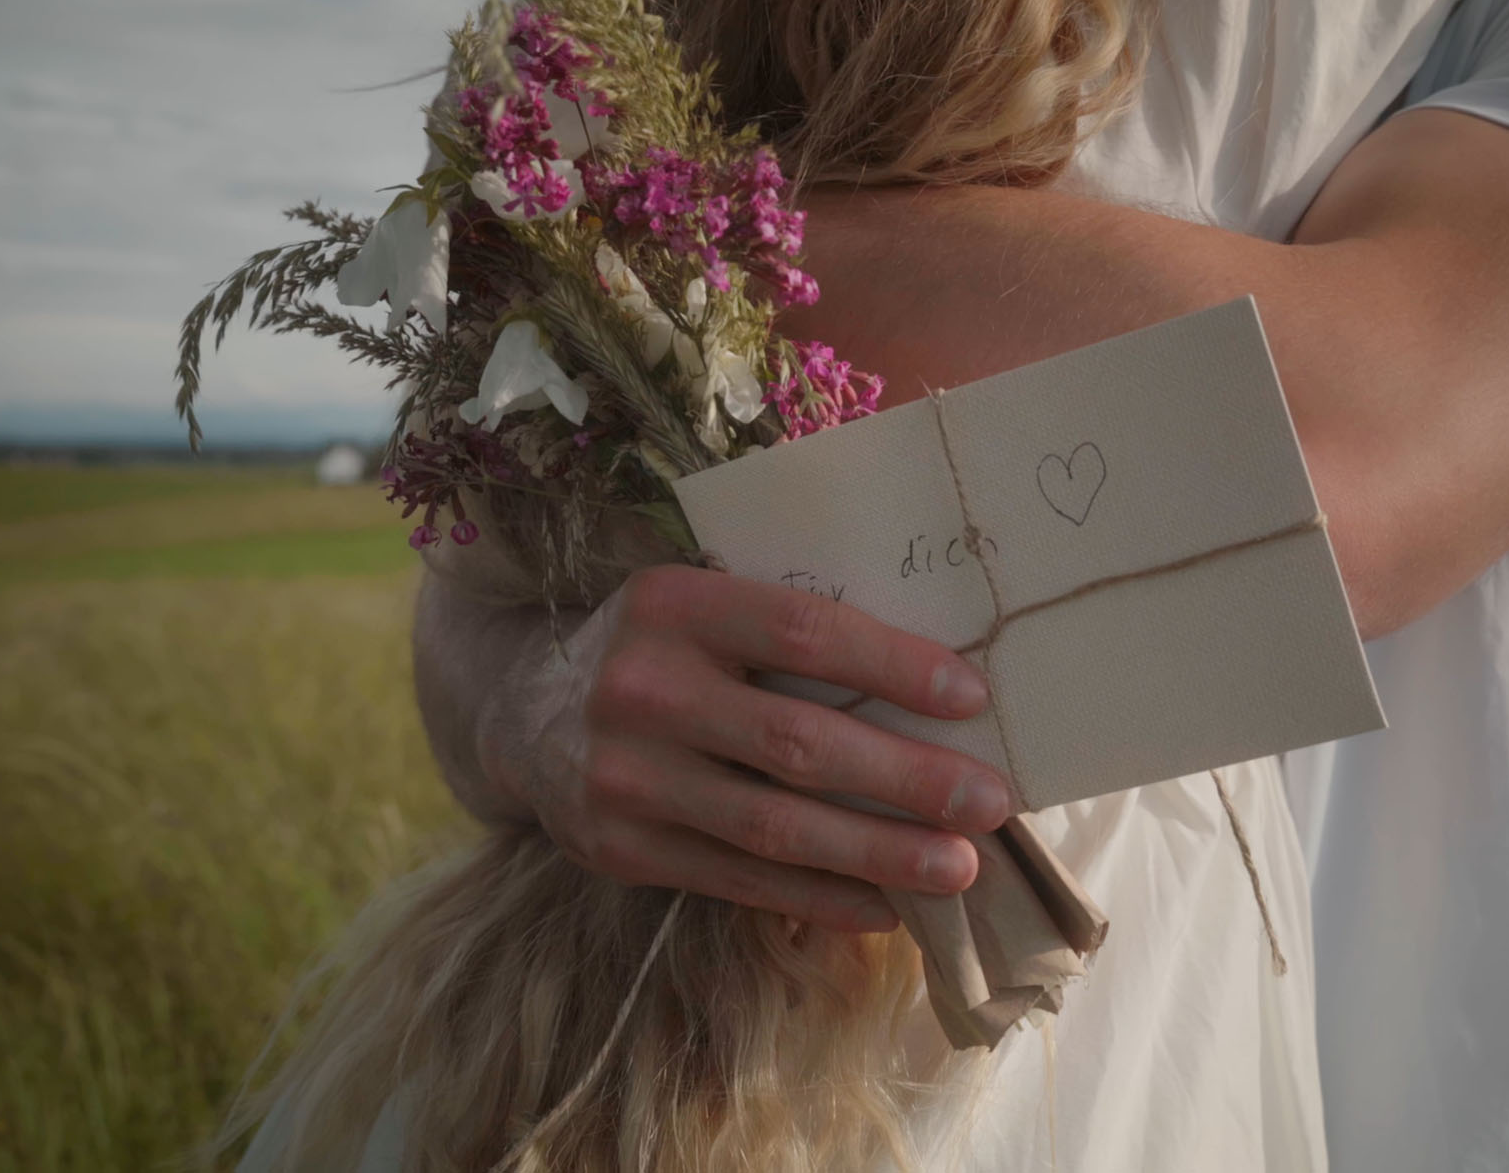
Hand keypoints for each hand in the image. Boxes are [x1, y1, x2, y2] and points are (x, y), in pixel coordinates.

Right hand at [480, 563, 1014, 932]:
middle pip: (796, 743)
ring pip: (773, 827)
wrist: (517, 706)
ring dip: (877, 852)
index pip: (799, 630)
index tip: (971, 698)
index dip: (890, 665)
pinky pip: (738, 881)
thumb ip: (783, 627)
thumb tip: (934, 686)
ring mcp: (623, 776)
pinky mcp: (618, 849)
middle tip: (990, 802)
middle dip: (906, 780)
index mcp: (670, 603)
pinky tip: (887, 905)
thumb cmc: (654, 645)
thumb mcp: (698, 603)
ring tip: (956, 867)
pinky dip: (821, 898)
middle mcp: (640, 687)